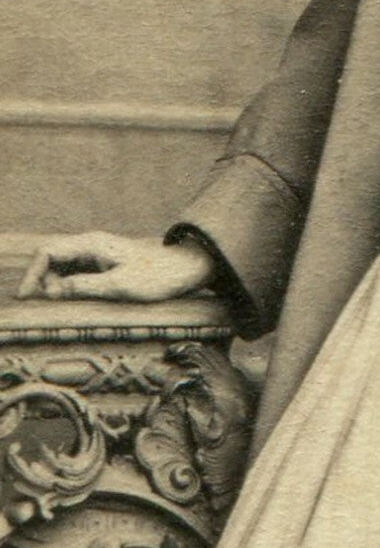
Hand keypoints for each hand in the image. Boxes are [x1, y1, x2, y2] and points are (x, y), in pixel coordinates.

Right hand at [16, 233, 214, 303]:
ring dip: (55, 283)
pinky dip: (68, 283)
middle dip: (42, 279)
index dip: (32, 274)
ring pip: (63, 264)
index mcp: (91, 244)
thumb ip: (83, 286)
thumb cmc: (156, 275)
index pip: (47, 252)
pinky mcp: (104, 261)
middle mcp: (91, 244)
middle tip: (48, 303)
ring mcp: (97, 252)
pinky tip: (73, 297)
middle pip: (51, 257)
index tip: (26, 296)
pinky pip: (77, 270)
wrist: (186, 267)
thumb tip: (53, 290)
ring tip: (63, 302)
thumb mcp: (118, 285)